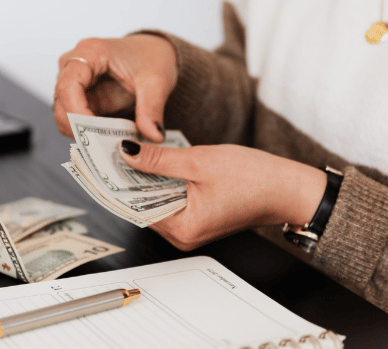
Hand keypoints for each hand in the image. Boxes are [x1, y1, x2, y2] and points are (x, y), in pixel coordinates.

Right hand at [53, 34, 177, 142]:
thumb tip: (153, 135)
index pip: (68, 86)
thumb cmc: (152, 57)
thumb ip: (152, 109)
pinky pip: (75, 120)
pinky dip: (89, 132)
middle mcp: (74, 65)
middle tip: (104, 146)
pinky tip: (108, 138)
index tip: (93, 133)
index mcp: (90, 52)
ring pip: (64, 114)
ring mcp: (74, 81)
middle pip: (61, 103)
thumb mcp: (157, 82)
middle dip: (79, 128)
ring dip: (83, 132)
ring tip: (110, 142)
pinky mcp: (80, 97)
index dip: (76, 112)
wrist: (156, 53)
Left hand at [118, 140, 327, 250]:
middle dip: (128, 178)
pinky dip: (162, 182)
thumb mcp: (199, 161)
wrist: (288, 188)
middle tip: (111, 151)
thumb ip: (158, 159)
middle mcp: (183, 236)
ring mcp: (191, 229)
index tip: (99, 163)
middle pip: (142, 205)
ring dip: (145, 179)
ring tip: (131, 152)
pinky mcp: (198, 218)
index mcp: (182, 228)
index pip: (134, 207)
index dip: (116, 183)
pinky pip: (170, 200)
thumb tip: (126, 153)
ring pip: (155, 201)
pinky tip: (156, 162)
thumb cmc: (254, 178)